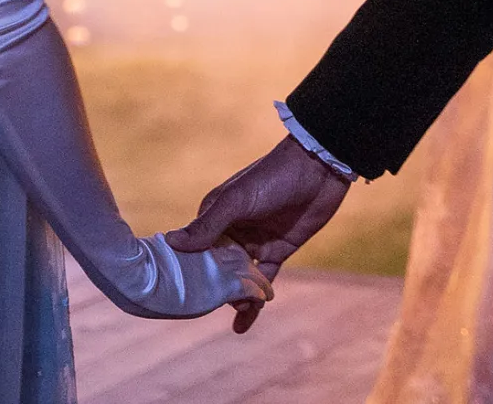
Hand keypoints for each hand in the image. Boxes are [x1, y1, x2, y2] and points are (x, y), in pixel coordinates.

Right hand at [167, 136, 351, 332]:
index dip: (192, 272)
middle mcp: (232, 230)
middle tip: (216, 307)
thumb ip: (208, 225)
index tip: (184, 296)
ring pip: (240, 278)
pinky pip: (263, 281)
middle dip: (216, 290)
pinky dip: (256, 302)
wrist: (320, 168)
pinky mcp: (278, 251)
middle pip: (218, 268)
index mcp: (216, 215)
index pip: (197, 250)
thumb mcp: (238, 200)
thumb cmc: (274, 177)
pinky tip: (243, 324)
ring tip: (238, 312)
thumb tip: (172, 243)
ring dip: (236, 298)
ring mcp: (256, 242)